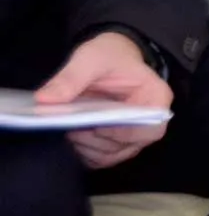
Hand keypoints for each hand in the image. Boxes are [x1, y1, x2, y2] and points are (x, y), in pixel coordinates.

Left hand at [36, 30, 171, 169]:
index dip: (121, 133)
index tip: (94, 124)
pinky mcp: (117, 143)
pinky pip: (102, 159)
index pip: (150, 128)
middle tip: (73, 126)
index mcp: (156, 98)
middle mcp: (150, 121)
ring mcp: (135, 135)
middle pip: (129, 145)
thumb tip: (44, 100)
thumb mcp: (91, 58)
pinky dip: (85, 153)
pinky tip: (74, 137)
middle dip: (97, 140)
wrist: (110, 58)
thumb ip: (70, 78)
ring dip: (88, 148)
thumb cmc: (109, 56)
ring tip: (71, 129)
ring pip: (113, 156)